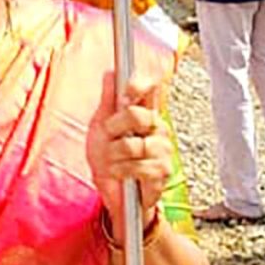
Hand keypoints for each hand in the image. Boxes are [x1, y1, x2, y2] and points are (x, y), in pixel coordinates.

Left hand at [87, 70, 170, 223]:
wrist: (113, 191)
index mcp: (145, 112)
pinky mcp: (162, 171)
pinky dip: (120, 171)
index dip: (140, 84)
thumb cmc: (109, 156)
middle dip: (113, 127)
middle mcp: (158, 127)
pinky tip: (118, 173)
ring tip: (110, 160)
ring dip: (113, 155)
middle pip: (136, 115)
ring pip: (132, 144)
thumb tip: (111, 73)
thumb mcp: (101, 125)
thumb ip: (108, 100)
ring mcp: (163, 149)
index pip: (152, 88)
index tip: (124, 93)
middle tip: (106, 137)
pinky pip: (137, 166)